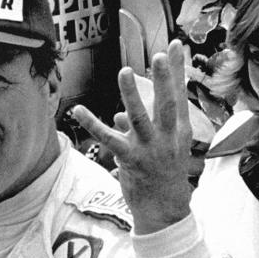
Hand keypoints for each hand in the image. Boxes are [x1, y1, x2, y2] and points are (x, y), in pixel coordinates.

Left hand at [71, 41, 193, 234]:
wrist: (165, 210)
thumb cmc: (164, 176)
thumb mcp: (164, 148)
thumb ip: (144, 126)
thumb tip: (120, 114)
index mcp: (179, 132)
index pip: (180, 95)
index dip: (178, 71)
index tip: (176, 46)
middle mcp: (167, 138)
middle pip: (167, 104)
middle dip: (165, 79)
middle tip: (159, 56)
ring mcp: (149, 149)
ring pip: (140, 118)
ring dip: (132, 95)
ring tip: (124, 73)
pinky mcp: (130, 160)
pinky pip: (109, 139)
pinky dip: (93, 124)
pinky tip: (79, 110)